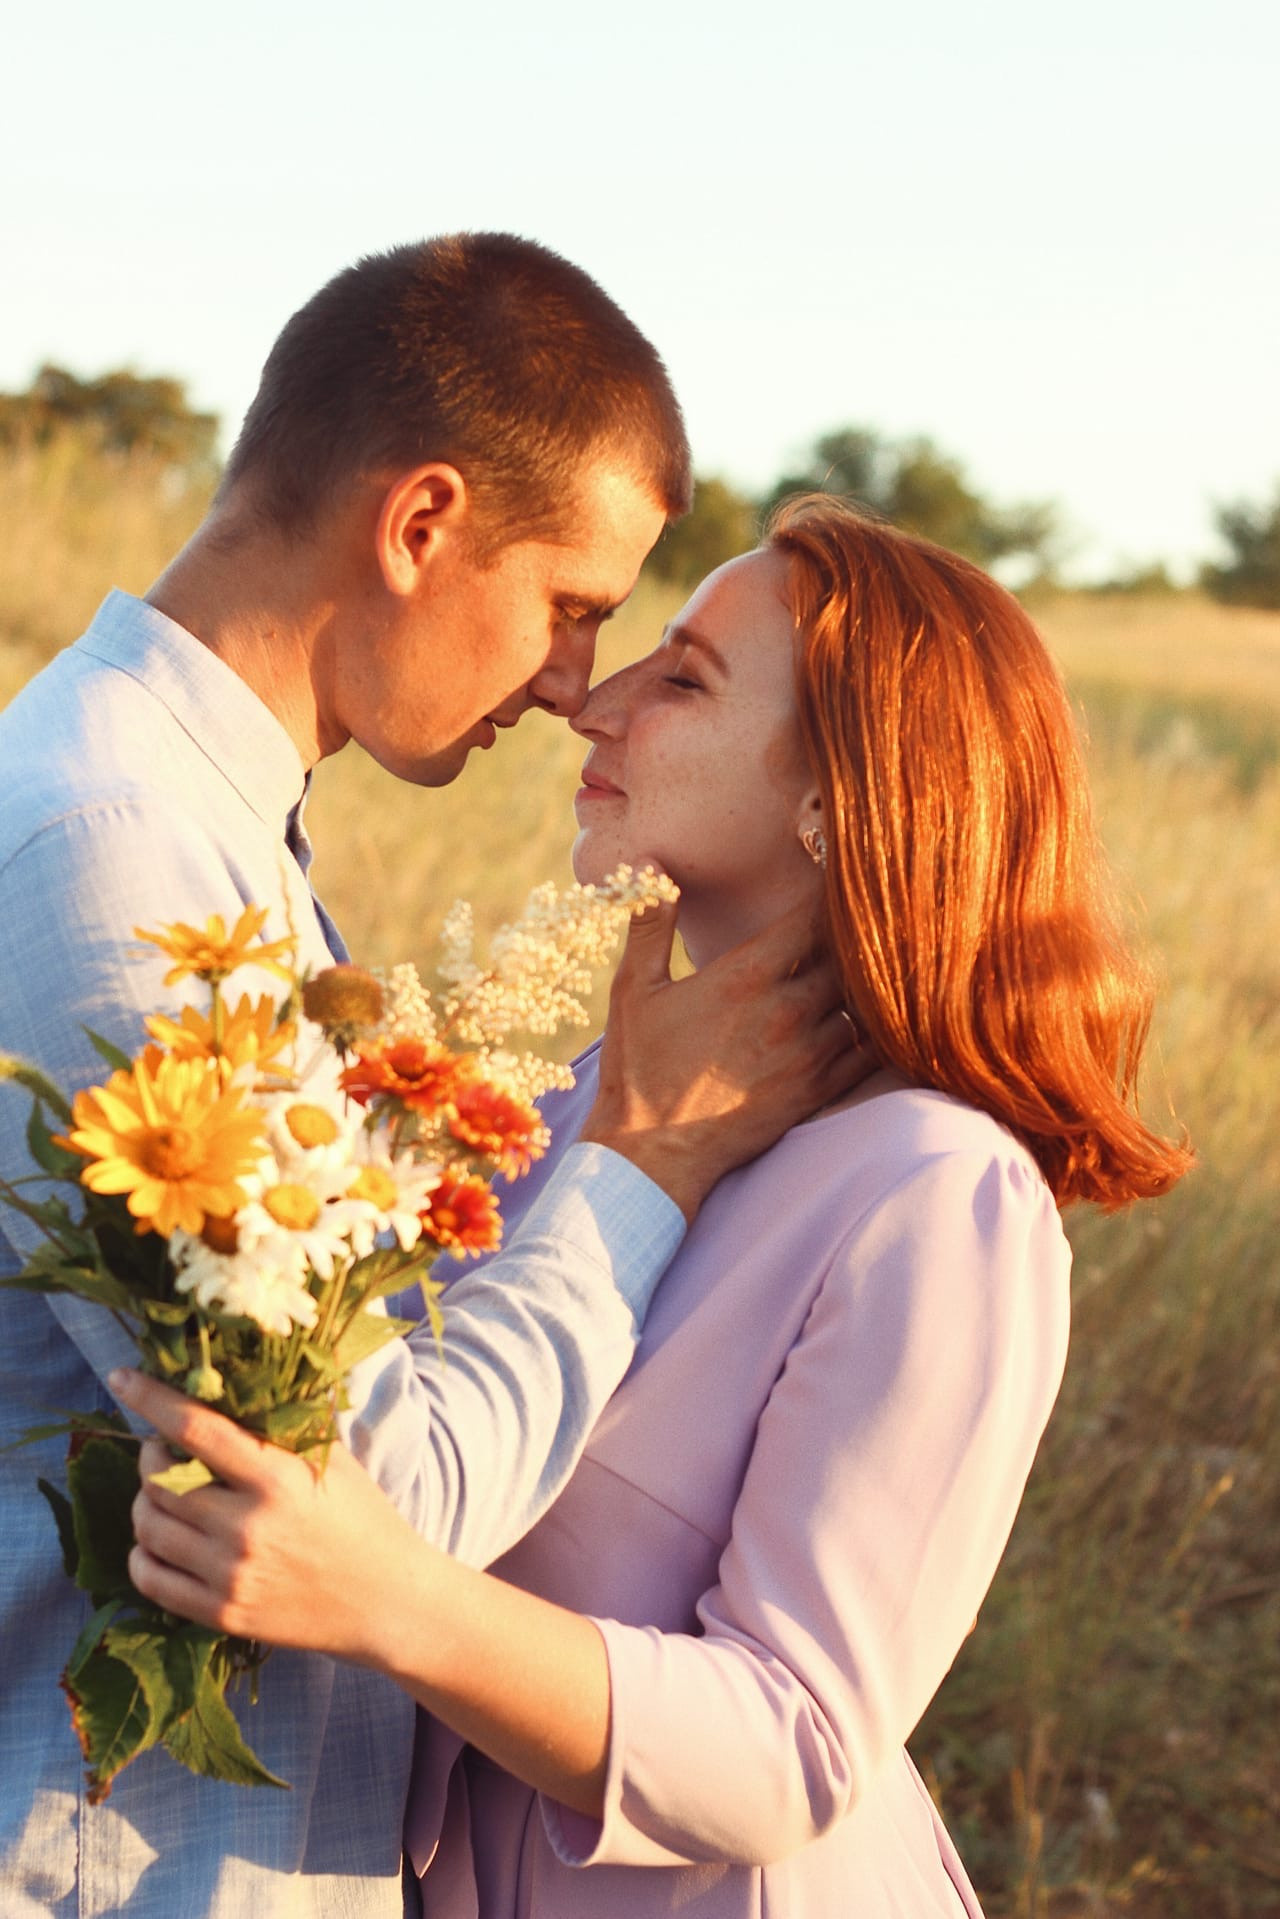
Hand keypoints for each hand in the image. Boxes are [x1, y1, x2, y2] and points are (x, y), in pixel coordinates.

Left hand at [112, 1368, 415, 1664]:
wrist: (387, 1600)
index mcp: (278, 1478)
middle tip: (162, 1449)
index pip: (196, 1429)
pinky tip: (159, 1540)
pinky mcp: (223, 1614)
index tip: (121, 1377)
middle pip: (159, 1480)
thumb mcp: (332, 1460)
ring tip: (164, 1493)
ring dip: (145, 1502)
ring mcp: (232, 1575)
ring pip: (149, 1527)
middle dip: (149, 1455)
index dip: (151, 1398)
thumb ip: (282, 1427)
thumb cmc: (362, 1518)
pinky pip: (151, 1579)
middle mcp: (248, 1527)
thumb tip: (229, 1388)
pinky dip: (142, 1554)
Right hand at [582, 897, 876, 1220]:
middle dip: (853, 936)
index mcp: (745, 977)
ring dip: (862, 984)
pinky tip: (870, 1019)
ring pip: (863, 1002)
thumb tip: (653, 869)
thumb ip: (650, 925)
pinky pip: (867, 1052)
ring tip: (867, 965)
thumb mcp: (633, 990)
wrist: (653, 1154)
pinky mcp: (817, 1092)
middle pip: (849, 955)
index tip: (839, 879)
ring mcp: (808, 1055)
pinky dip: (872, 1031)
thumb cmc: (639, 1069)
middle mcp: (787, 1012)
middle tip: (863, 918)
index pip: (812, 916)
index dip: (831, 893)